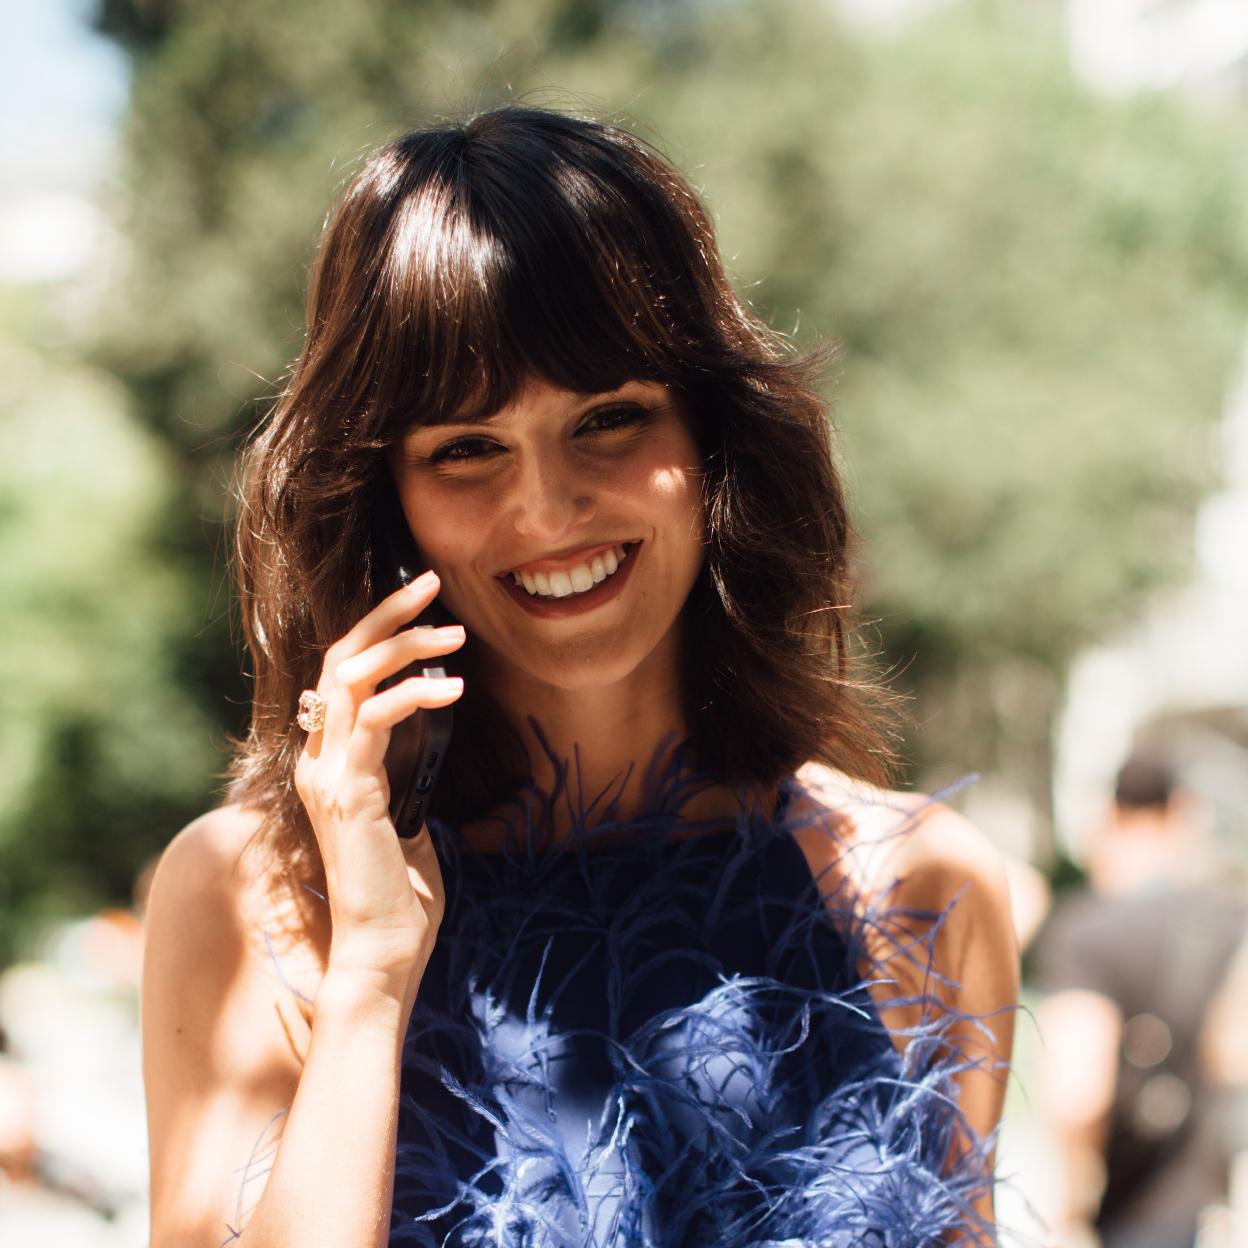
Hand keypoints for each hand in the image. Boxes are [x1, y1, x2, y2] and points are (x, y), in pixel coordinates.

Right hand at [293, 570, 464, 997]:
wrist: (382, 954)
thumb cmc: (399, 897)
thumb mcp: (405, 820)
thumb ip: (404, 779)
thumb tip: (427, 747)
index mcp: (330, 764)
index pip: (343, 675)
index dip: (378, 632)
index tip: (425, 607)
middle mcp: (318, 760)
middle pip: (340, 657)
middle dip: (385, 613)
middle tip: (432, 582)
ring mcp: (327, 775)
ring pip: (351, 675)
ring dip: (404, 643)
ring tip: (455, 631)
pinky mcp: (347, 792)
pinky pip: (373, 717)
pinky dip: (413, 693)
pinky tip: (453, 689)